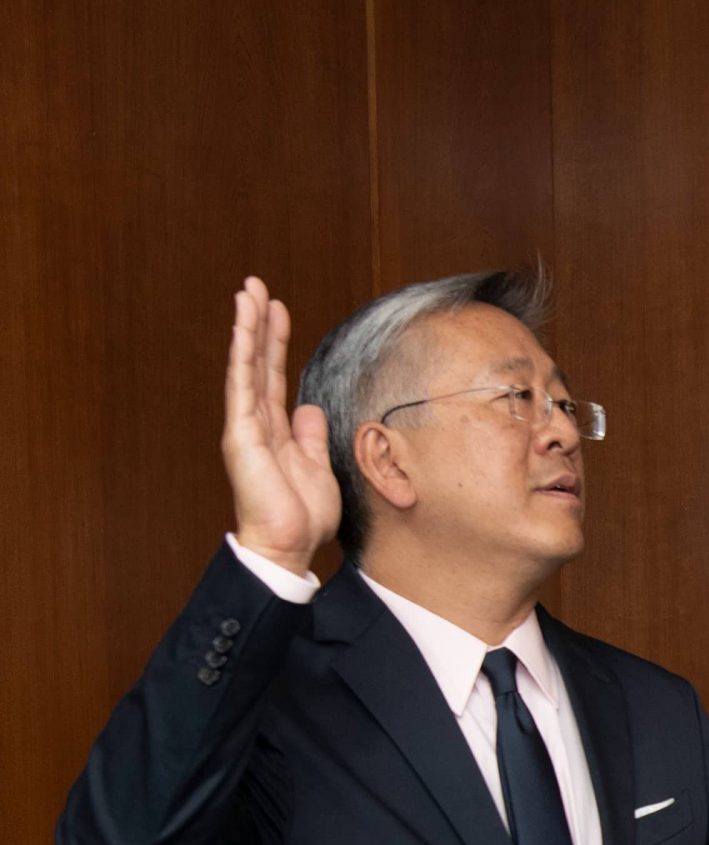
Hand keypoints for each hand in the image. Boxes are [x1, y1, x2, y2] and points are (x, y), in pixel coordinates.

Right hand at [224, 277, 338, 573]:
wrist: (288, 546)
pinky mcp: (241, 433)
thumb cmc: (300, 516)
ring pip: (246, 365)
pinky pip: (242, 384)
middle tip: (256, 285)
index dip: (275, 341)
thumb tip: (309, 408)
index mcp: (275, 430)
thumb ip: (310, 436)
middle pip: (257, 361)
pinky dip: (243, 352)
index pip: (273, 375)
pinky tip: (244, 326)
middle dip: (258, 322)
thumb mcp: (317, 467)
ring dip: (247, 326)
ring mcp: (245, 425)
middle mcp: (256, 422)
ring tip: (247, 291)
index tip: (278, 310)